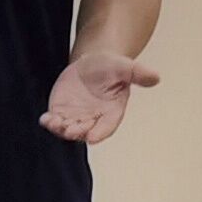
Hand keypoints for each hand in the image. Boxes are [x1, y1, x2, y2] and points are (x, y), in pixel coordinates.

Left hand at [43, 51, 158, 144]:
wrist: (91, 63)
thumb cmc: (111, 67)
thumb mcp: (124, 67)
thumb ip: (138, 73)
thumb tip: (156, 77)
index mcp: (111, 112)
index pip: (106, 126)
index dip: (99, 132)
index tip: (93, 138)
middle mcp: (93, 119)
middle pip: (85, 130)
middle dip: (77, 131)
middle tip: (70, 130)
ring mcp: (76, 117)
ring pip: (67, 129)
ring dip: (60, 129)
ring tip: (54, 123)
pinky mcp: (61, 112)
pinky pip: (54, 121)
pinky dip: (49, 122)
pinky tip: (45, 119)